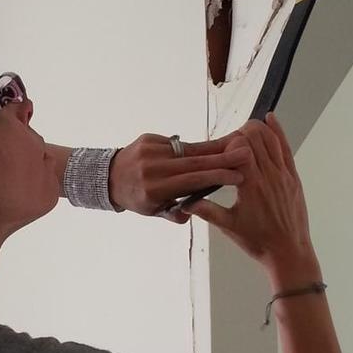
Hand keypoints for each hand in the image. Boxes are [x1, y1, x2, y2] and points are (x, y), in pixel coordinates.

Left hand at [109, 131, 253, 222]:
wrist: (107, 176)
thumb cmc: (135, 197)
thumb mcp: (153, 211)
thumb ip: (175, 214)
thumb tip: (195, 211)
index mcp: (154, 189)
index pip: (192, 181)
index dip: (217, 176)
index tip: (237, 175)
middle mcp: (152, 168)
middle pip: (195, 161)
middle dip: (222, 158)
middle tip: (245, 154)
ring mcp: (150, 151)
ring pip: (188, 150)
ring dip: (211, 149)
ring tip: (233, 147)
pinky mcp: (148, 138)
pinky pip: (177, 144)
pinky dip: (192, 148)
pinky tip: (208, 149)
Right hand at [180, 114, 314, 261]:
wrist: (289, 253)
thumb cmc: (259, 242)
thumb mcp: (228, 227)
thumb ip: (207, 210)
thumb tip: (185, 201)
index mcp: (251, 186)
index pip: (240, 149)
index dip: (228, 145)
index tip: (221, 153)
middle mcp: (269, 176)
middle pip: (255, 137)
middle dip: (240, 134)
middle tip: (230, 144)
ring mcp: (283, 175)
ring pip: (271, 138)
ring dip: (257, 130)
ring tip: (245, 131)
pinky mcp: (293, 178)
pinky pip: (286, 148)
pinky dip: (278, 131)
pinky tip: (270, 119)